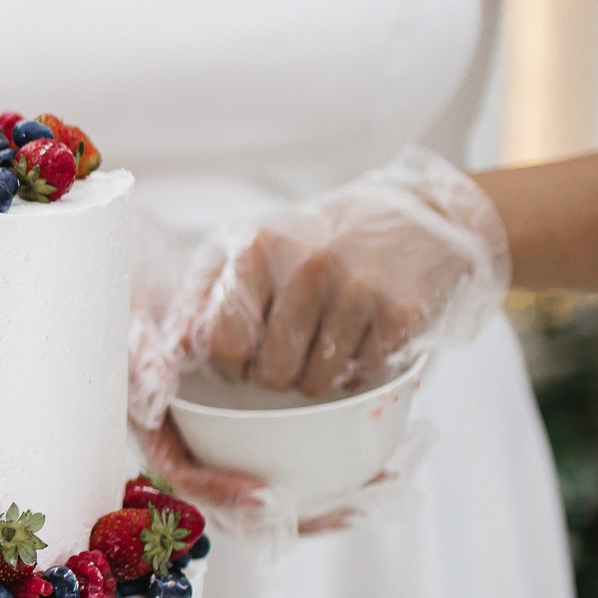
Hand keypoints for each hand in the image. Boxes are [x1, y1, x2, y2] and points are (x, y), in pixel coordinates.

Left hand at [176, 147, 509, 401]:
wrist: (423, 213)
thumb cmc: (322, 238)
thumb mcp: (255, 246)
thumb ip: (204, 294)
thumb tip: (174, 350)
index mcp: (259, 247)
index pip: (222, 344)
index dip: (227, 368)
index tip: (241, 361)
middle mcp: (306, 265)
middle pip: (270, 374)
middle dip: (274, 377)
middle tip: (289, 351)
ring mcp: (358, 290)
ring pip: (315, 384)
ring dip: (316, 378)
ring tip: (325, 341)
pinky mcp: (400, 314)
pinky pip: (360, 377)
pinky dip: (358, 370)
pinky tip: (362, 336)